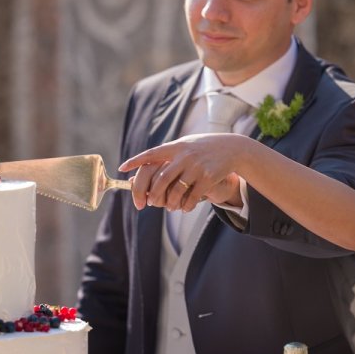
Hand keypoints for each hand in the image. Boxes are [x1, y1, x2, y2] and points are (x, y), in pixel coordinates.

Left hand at [120, 133, 247, 211]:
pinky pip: (192, 197)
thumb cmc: (203, 148)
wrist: (232, 148)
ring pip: (176, 191)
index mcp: (175, 147)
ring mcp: (196, 167)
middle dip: (153, 194)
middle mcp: (184, 156)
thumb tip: (143, 168)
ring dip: (170, 203)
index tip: (122, 168)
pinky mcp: (208, 177)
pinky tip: (185, 208)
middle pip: (161, 179)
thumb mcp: (186, 145)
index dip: (135, 161)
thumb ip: (167, 155)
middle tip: (149, 203)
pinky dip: (186, 206)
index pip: (151, 154)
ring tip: (170, 207)